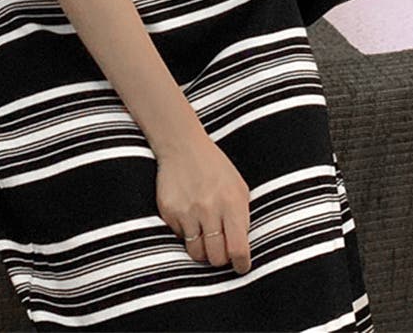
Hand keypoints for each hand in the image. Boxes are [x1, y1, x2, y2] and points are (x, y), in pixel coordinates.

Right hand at [155, 132, 252, 275]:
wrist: (183, 147)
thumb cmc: (215, 167)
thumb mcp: (239, 187)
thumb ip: (242, 217)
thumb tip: (241, 249)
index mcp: (232, 203)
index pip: (238, 249)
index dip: (241, 264)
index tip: (240, 266)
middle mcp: (209, 209)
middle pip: (216, 257)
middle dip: (220, 258)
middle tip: (220, 249)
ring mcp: (187, 211)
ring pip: (197, 253)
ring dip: (202, 249)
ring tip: (205, 236)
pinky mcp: (169, 212)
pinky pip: (180, 238)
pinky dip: (186, 233)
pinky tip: (189, 216)